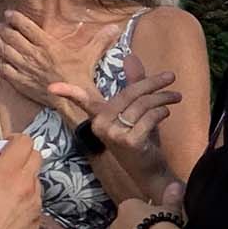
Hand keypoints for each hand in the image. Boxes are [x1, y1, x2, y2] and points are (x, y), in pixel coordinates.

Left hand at [0, 11, 91, 111]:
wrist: (72, 100)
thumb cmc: (80, 77)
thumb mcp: (90, 56)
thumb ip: (100, 40)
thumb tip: (115, 27)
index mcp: (47, 45)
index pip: (27, 28)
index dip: (16, 19)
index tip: (9, 14)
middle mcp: (33, 54)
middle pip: (12, 38)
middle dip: (3, 30)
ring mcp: (25, 68)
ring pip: (5, 52)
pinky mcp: (21, 81)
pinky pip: (4, 70)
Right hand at [0, 135, 44, 228]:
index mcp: (8, 174)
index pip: (25, 142)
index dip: (13, 139)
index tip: (0, 145)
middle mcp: (27, 187)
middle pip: (35, 156)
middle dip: (19, 154)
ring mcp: (34, 204)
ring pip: (36, 178)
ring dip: (22, 175)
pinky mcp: (36, 220)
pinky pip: (35, 199)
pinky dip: (24, 195)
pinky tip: (4, 205)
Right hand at [52, 52, 183, 200]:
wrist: (150, 171)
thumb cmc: (141, 138)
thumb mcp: (137, 109)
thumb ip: (133, 83)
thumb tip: (129, 56)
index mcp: (99, 117)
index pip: (83, 101)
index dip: (68, 93)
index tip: (51, 88)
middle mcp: (101, 126)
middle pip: (129, 93)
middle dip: (152, 83)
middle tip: (171, 77)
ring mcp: (113, 135)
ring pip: (142, 105)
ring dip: (163, 98)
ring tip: (176, 96)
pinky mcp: (129, 142)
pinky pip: (149, 117)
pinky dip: (162, 112)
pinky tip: (167, 112)